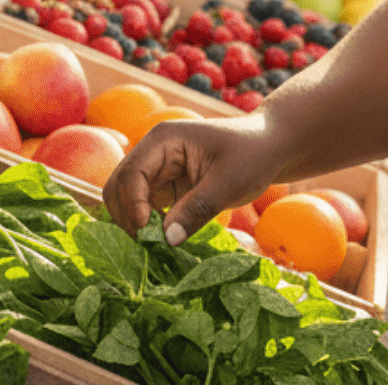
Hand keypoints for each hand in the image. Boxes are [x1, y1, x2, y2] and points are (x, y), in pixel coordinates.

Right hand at [103, 113, 285, 241]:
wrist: (269, 147)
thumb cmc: (253, 154)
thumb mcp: (230, 182)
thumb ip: (197, 209)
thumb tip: (165, 240)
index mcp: (164, 139)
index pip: (131, 174)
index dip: (133, 206)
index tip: (148, 234)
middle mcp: (153, 152)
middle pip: (118, 188)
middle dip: (127, 218)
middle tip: (146, 248)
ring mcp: (157, 170)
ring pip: (126, 202)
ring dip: (134, 226)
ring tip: (155, 249)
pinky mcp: (164, 187)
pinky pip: (143, 210)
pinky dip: (146, 228)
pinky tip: (162, 243)